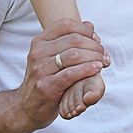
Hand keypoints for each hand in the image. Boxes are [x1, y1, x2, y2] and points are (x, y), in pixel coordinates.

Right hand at [13, 18, 108, 132]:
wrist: (27, 107)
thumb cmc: (45, 80)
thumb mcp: (52, 57)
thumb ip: (69, 41)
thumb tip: (89, 25)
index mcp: (39, 42)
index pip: (65, 24)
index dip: (85, 30)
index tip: (97, 40)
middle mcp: (38, 53)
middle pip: (73, 39)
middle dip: (94, 45)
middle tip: (105, 54)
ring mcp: (41, 69)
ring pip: (74, 55)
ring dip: (94, 57)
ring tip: (104, 62)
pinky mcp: (47, 86)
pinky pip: (71, 73)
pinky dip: (88, 69)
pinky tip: (97, 69)